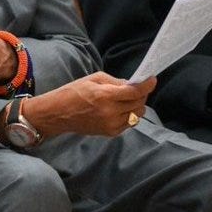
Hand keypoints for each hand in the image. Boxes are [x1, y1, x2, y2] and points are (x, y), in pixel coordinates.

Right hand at [18, 72, 155, 137]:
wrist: (58, 113)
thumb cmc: (74, 91)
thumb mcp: (94, 79)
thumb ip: (115, 81)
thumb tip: (132, 84)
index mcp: (105, 95)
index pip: (134, 92)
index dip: (147, 85)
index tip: (152, 79)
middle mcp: (110, 112)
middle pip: (139, 104)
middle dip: (142, 95)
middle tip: (138, 88)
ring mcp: (111, 124)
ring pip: (136, 115)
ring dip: (137, 105)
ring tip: (128, 98)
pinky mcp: (110, 133)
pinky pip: (129, 123)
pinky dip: (129, 115)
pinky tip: (120, 108)